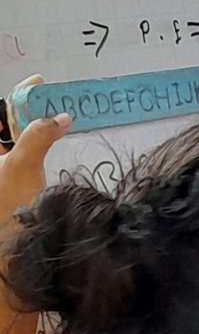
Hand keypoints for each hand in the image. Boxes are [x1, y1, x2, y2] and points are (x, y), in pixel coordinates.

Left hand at [0, 76, 70, 225]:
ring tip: (58, 117)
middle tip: (54, 100)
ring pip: (16, 138)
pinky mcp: (10, 181)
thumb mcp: (22, 166)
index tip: (38, 83)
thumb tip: (59, 117)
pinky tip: (53, 139)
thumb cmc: (8, 210)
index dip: (17, 94)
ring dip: (36, 126)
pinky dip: (38, 143)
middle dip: (30, 109)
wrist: (12, 250)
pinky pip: (23, 153)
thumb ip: (39, 135)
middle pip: (7, 123)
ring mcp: (0, 169)